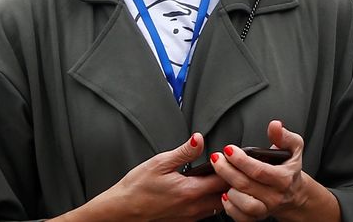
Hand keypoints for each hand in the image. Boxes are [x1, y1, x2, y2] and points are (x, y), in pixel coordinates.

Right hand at [70, 133, 228, 221]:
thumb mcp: (159, 163)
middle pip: (227, 195)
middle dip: (232, 181)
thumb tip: (199, 139)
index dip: (231, 166)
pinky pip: (207, 212)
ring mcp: (191, 217)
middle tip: (231, 166)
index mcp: (191, 190)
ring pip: (219, 205)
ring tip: (220, 177)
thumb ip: (184, 152)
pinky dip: (213, 201)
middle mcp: (194, 207)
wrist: (121, 211)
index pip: (225, 179)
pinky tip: (207, 190)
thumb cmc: (136, 188)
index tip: (231, 156)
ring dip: (224, 192)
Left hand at [210, 120, 337, 221]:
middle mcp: (276, 196)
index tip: (228, 149)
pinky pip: (242, 218)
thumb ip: (283, 136)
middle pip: (246, 185)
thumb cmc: (289, 167)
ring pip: (245, 205)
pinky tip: (225, 195)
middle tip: (216, 158)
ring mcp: (266, 208)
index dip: (241, 161)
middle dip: (227, 171)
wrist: (294, 192)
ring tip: (222, 177)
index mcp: (284, 178)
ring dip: (229, 190)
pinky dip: (230, 208)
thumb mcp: (293, 147)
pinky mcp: (257, 217)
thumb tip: (275, 125)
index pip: (259, 170)